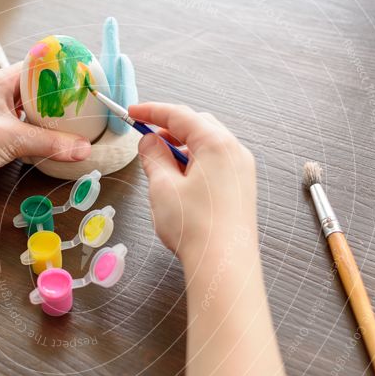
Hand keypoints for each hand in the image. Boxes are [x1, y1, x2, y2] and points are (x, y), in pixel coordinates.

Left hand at [0, 62, 91, 193]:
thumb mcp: (13, 138)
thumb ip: (49, 143)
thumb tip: (78, 147)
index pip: (34, 68)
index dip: (55, 72)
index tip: (73, 80)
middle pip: (31, 91)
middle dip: (51, 99)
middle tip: (73, 106)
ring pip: (22, 111)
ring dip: (40, 118)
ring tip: (61, 124)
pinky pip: (15, 129)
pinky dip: (29, 134)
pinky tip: (39, 142)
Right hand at [130, 102, 256, 264]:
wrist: (224, 264)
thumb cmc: (195, 226)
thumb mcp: (162, 187)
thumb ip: (153, 157)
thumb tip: (149, 142)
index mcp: (216, 143)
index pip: (180, 115)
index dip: (152, 111)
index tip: (132, 113)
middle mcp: (235, 151)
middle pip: (198, 126)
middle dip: (170, 128)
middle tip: (145, 138)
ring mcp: (242, 170)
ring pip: (209, 145)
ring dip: (183, 147)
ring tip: (160, 164)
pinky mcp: (242, 189)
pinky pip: (217, 163)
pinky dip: (196, 163)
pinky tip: (180, 181)